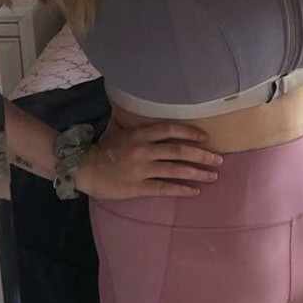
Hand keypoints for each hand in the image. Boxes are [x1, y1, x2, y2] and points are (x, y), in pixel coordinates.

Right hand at [74, 120, 221, 199]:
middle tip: (218, 160)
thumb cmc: (102, 148)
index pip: (170, 130)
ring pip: (176, 170)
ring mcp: (141, 169)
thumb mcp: (119, 129)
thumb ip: (135, 123)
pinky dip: (181, 189)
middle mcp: (143, 150)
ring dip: (197, 173)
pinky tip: (195, 191)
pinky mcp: (138, 187)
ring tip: (213, 176)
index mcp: (140, 134)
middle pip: (179, 151)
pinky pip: (164, 188)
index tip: (205, 137)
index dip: (190, 132)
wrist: (83, 168)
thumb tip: (148, 111)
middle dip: (202, 155)